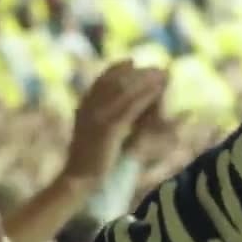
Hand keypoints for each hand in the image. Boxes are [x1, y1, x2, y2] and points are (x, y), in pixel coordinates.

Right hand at [63, 61, 162, 186]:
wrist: (78, 180)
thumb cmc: (87, 162)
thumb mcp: (92, 134)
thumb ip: (101, 120)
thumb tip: (117, 113)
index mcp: (84, 107)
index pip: (102, 79)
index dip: (117, 68)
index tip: (131, 61)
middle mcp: (90, 107)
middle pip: (117, 80)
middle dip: (138, 72)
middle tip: (157, 68)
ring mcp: (98, 116)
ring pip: (125, 90)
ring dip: (146, 79)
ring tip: (163, 74)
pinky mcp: (109, 128)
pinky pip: (131, 106)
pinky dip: (146, 95)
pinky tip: (158, 90)